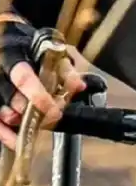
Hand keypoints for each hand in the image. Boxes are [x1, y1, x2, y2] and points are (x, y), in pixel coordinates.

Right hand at [0, 28, 87, 152]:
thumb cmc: (32, 49)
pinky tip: (16, 141)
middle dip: (31, 112)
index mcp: (13, 57)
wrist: (10, 43)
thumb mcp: (49, 52)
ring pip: (0, 111)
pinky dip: (4, 134)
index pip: (23, 78)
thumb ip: (64, 70)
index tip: (53, 111)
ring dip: (17, 125)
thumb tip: (78, 87)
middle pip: (11, 98)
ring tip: (33, 129)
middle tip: (49, 118)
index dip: (38, 96)